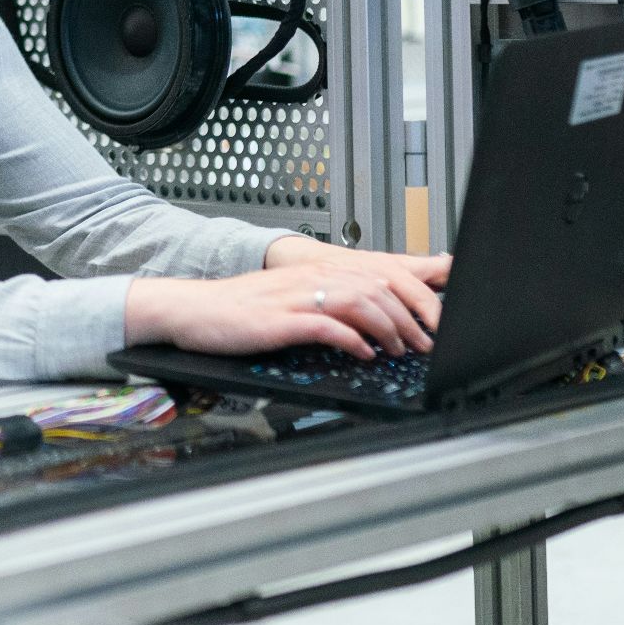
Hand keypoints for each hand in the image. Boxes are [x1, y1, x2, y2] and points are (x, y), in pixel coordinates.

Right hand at [124, 239, 449, 359]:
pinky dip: (352, 340)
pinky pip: (326, 326)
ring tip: (399, 349)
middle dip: (410, 317)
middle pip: (377, 287)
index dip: (412, 297)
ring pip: (359, 302)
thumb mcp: (288, 299)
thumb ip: (326, 303)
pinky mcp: (280, 321)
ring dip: (388, 328)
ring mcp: (295, 298)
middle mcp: (309, 278)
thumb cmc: (237, 310)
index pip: (378, 274)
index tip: (430, 321)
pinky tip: (364, 353)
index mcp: (315, 271)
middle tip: (424, 342)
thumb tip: (365, 322)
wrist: (192, 309)